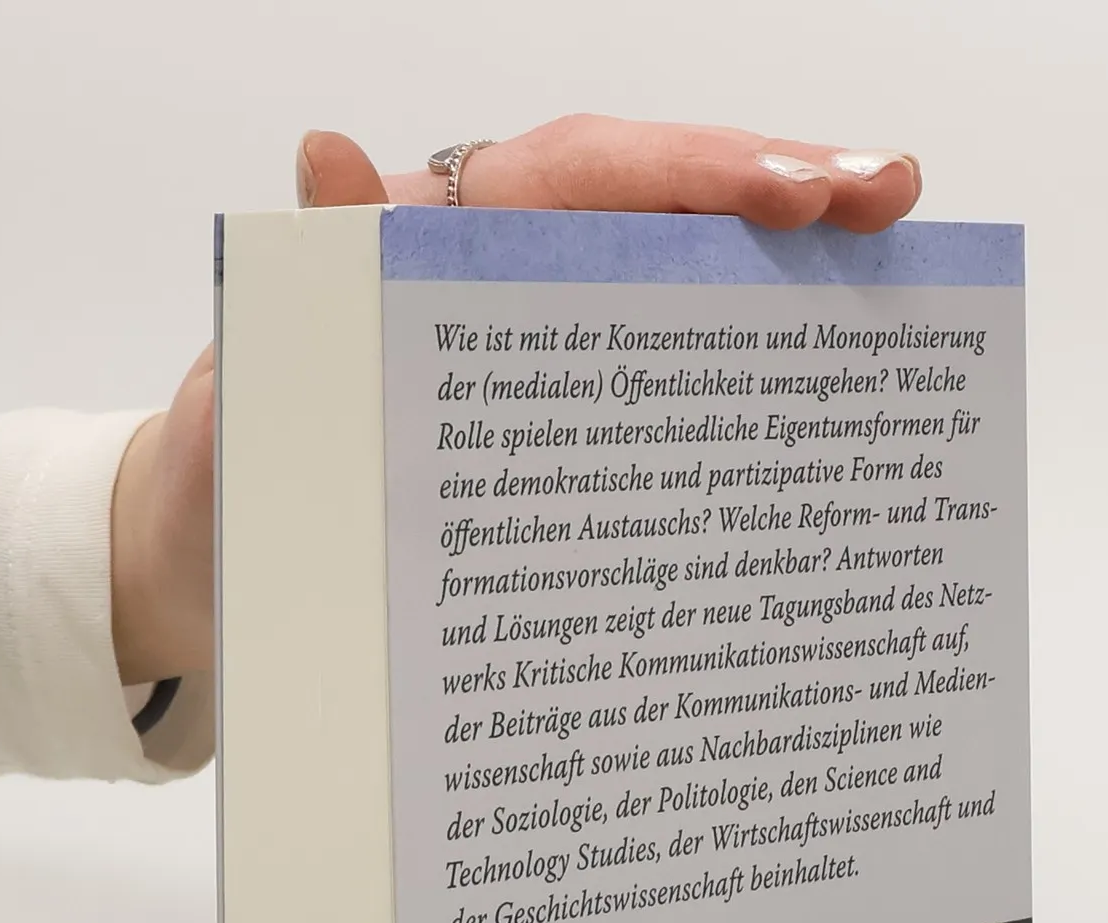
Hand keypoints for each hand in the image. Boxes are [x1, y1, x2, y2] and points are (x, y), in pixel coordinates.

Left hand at [111, 117, 924, 686]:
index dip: (683, 176)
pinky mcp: (552, 421)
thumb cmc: (228, 496)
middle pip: (646, 203)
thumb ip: (293, 302)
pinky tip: (820, 377)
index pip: (568, 177)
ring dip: (777, 270)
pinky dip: (740, 362)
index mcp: (417, 254)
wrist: (213, 582)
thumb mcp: (244, 408)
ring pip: (666, 277)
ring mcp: (527, 346)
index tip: (790, 195)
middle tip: (890, 198)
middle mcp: (486, 279)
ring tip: (894, 264)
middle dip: (773, 189)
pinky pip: (655, 368)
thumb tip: (324, 156)